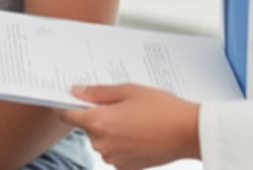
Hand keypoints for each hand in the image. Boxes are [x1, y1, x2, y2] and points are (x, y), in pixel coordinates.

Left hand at [59, 84, 200, 169]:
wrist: (187, 132)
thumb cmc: (160, 107)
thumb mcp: (128, 90)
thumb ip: (98, 92)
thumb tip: (76, 92)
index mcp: (99, 122)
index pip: (68, 116)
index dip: (65, 105)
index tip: (67, 98)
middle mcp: (102, 144)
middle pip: (87, 127)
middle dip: (96, 115)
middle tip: (117, 103)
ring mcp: (114, 159)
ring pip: (101, 140)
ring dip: (109, 129)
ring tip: (132, 117)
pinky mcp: (126, 168)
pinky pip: (114, 152)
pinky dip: (121, 142)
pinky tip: (138, 131)